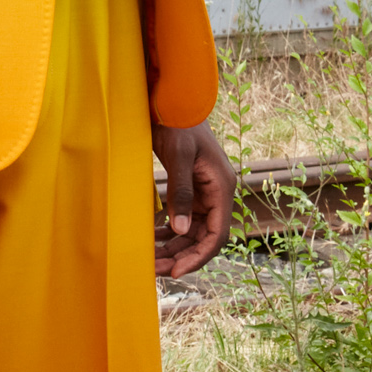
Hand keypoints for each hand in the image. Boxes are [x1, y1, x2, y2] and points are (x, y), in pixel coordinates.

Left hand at [152, 120, 235, 277]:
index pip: (218, 235)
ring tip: (149, 259)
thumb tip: (180, 230)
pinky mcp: (190, 189)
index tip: (177, 271)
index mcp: (222, 187)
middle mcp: (217, 194)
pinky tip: (151, 239)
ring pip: (191, 231)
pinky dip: (168, 231)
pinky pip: (182, 218)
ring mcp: (204, 192)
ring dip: (173, 246)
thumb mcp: (177, 156)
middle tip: (154, 269)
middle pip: (203, 237)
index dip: (199, 256)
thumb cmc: (178, 123)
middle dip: (181, 255)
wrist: (173, 100)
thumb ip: (180, 193)